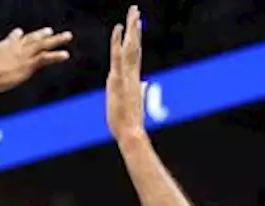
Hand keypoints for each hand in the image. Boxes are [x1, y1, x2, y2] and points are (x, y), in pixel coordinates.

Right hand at [0, 27, 72, 94]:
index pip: (10, 41)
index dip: (16, 38)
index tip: (20, 33)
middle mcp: (13, 49)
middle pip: (29, 40)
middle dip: (40, 36)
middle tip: (49, 32)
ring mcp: (21, 56)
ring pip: (42, 45)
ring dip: (55, 41)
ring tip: (67, 37)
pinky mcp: (27, 64)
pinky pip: (45, 59)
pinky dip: (55, 56)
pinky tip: (66, 54)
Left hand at [106, 6, 144, 139]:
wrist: (131, 133)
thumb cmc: (129, 123)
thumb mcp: (131, 103)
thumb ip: (139, 91)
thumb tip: (145, 84)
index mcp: (133, 79)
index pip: (133, 54)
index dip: (133, 38)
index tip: (134, 24)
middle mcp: (132, 75)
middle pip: (134, 46)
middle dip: (135, 27)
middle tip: (135, 10)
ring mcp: (127, 77)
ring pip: (130, 48)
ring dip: (131, 30)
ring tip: (133, 13)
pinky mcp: (120, 81)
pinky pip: (120, 58)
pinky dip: (119, 43)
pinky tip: (120, 30)